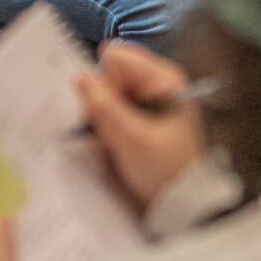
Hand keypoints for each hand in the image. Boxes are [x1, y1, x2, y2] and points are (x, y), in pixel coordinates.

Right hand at [80, 41, 204, 209]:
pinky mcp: (137, 117)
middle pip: (110, 76)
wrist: (180, 201)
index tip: (100, 109)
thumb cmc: (164, 168)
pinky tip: (111, 144)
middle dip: (100, 100)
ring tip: (113, 141)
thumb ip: (104, 107)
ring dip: (100, 116)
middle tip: (107, 130)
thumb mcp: (131, 139)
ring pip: (107, 95)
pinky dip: (105, 125)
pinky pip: (110, 111)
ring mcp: (146, 101)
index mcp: (163, 79)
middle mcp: (155, 83)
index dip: (103, 80)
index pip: (117, 59)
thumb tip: (80, 77)